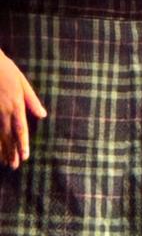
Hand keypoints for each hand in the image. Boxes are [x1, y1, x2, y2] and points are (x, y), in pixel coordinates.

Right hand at [0, 51, 45, 168]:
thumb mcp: (22, 82)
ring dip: (1, 149)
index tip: (25, 157)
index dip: (22, 144)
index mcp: (15, 104)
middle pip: (8, 135)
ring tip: (5, 162)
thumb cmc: (4, 69)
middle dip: (12, 152)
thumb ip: (32, 100)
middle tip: (15, 166)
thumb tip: (43, 115)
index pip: (20, 129)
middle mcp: (3, 110)